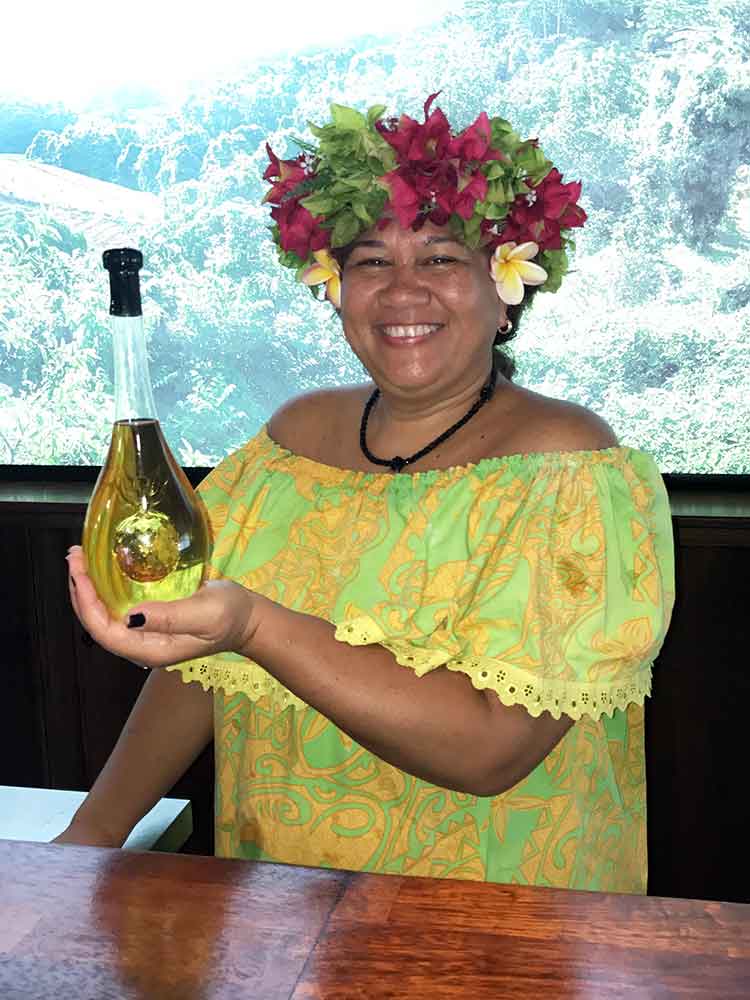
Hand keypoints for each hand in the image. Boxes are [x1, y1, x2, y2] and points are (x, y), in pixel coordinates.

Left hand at [66, 545, 261, 669]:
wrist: (249, 620)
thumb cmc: (231, 616)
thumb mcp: (205, 613)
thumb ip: (170, 617)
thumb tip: (132, 616)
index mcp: (151, 649)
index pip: (104, 631)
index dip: (86, 602)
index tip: (79, 571)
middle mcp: (142, 645)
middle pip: (97, 624)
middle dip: (80, 591)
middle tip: (74, 556)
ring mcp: (144, 635)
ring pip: (104, 616)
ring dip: (88, 589)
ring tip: (80, 559)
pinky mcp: (150, 622)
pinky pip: (117, 608)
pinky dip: (104, 589)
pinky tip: (102, 571)